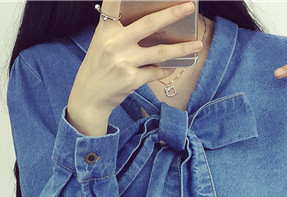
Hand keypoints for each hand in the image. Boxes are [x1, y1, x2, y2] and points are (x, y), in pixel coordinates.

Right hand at [67, 0, 202, 135]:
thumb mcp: (102, 41)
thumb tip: (150, 22)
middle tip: (189, 6)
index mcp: (107, 28)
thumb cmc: (98, 66)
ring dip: (181, 48)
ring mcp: (124, 61)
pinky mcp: (131, 79)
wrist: (89, 97)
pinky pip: (156, 72)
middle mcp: (115, 42)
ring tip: (197, 45)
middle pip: (149, 24)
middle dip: (172, 14)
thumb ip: (119, 29)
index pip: (117, 3)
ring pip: (160, 52)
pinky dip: (166, 70)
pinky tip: (174, 67)